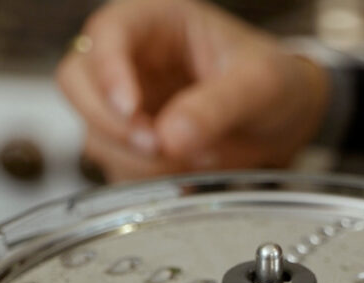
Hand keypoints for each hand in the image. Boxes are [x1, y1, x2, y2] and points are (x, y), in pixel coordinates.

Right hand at [57, 0, 329, 181]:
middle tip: (158, 145)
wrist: (286, 120)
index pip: (108, 32)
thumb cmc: (275, 82)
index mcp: (157, 22)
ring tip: (195, 157)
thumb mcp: (260, 85)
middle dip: (112, 122)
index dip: (109, 70)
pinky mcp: (132, 144)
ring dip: (135, 157)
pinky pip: (115, 166)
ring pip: (93, 131)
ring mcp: (127, 104)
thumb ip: (218, 106)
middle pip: (77, 82)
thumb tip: (173, 136)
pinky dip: (145, 179)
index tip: (131, 107)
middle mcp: (132, 59)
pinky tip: (187, 172)